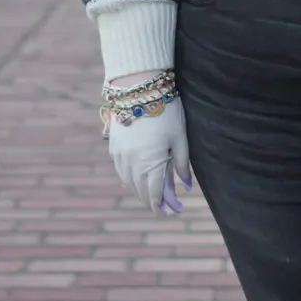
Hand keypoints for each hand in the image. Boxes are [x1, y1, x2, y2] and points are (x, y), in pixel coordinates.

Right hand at [108, 95, 190, 214]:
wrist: (140, 87)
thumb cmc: (166, 112)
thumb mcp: (180, 138)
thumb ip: (181, 164)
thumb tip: (187, 186)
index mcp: (150, 164)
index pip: (155, 194)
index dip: (163, 206)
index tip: (172, 213)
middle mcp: (131, 164)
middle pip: (140, 191)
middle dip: (153, 201)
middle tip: (167, 207)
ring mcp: (119, 155)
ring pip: (128, 182)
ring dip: (140, 190)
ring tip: (153, 194)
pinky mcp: (113, 145)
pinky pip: (120, 169)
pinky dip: (128, 178)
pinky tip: (136, 178)